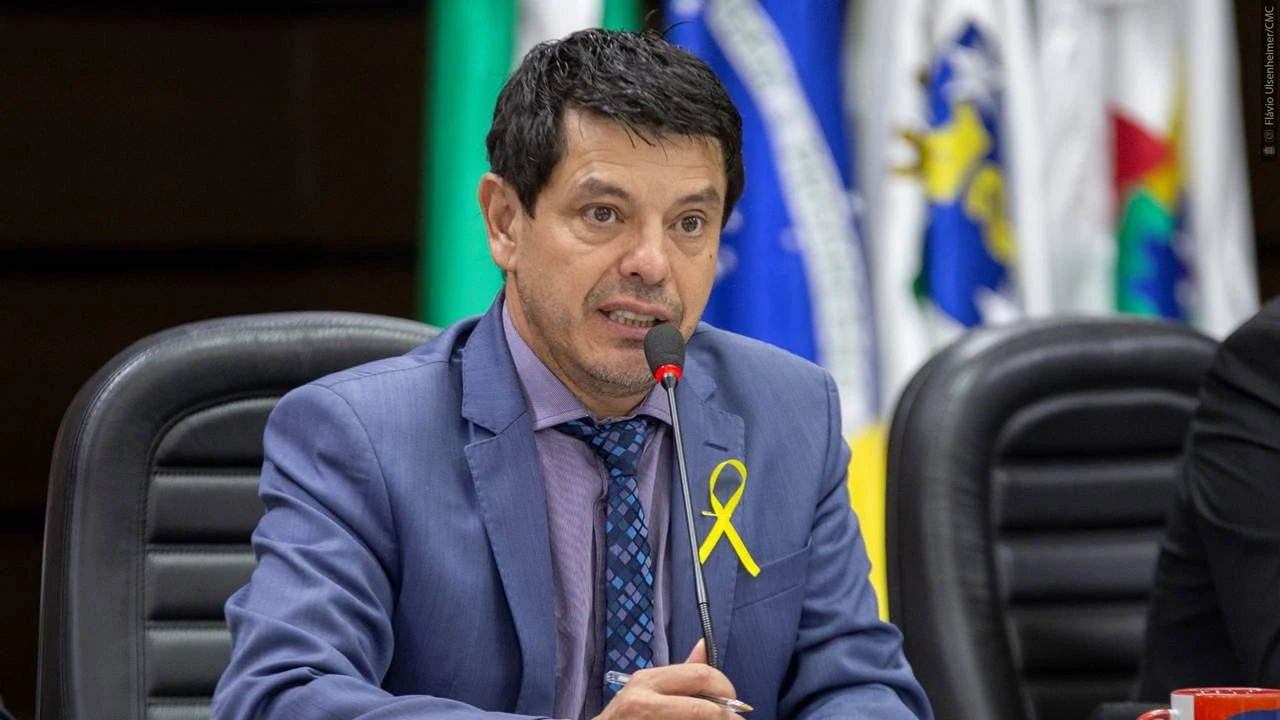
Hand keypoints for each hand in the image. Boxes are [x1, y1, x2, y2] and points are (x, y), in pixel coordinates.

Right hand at [593, 641, 738, 718]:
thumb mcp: (647, 689)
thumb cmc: (627, 717)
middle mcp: (644, 703)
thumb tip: (704, 645)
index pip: (700, 676)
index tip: (733, 701)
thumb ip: (680, 673)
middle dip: (726, 716)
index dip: (725, 688)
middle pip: (703, 709)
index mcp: (648, 681)